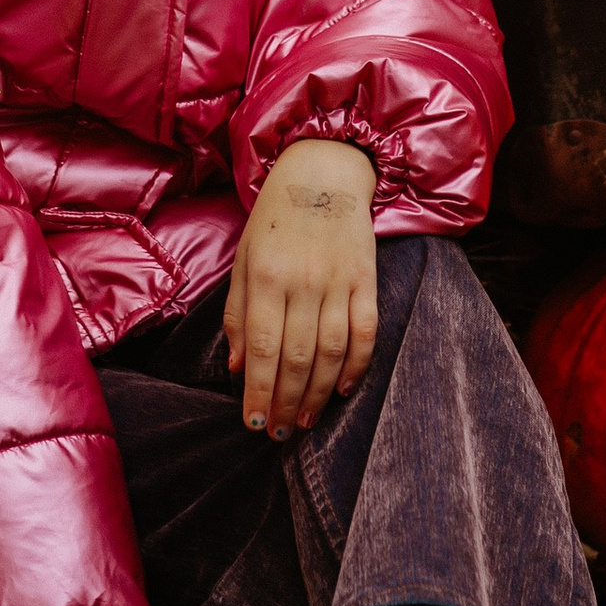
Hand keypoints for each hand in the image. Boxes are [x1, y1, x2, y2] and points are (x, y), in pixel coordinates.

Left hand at [226, 139, 378, 437]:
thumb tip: (238, 368)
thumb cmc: (275, 218)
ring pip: (331, 352)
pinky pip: (365, 332)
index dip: (259, 391)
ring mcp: (339, 281)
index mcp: (267, 276)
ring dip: (317, 393)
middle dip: (285, 402)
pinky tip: (341, 390)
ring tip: (304, 421)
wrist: (324, 171)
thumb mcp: (244, 259)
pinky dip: (356, 366)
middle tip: (278, 433)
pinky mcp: (367, 279)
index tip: (254, 423)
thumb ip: (239, 314)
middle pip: (296, 357)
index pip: (263, 347)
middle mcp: (304, 281)